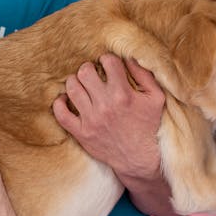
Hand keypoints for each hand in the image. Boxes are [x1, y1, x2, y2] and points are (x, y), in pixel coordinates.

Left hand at [53, 55, 164, 179]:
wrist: (140, 158)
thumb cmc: (148, 125)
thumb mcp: (156, 98)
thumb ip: (144, 75)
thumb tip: (128, 57)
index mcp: (123, 94)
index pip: (108, 62)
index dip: (108, 60)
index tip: (109, 66)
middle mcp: (105, 105)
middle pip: (85, 72)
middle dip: (89, 68)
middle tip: (94, 74)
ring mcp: (91, 120)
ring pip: (72, 88)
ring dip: (75, 82)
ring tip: (82, 85)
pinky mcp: (81, 133)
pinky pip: (61, 114)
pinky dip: (60, 103)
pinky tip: (66, 99)